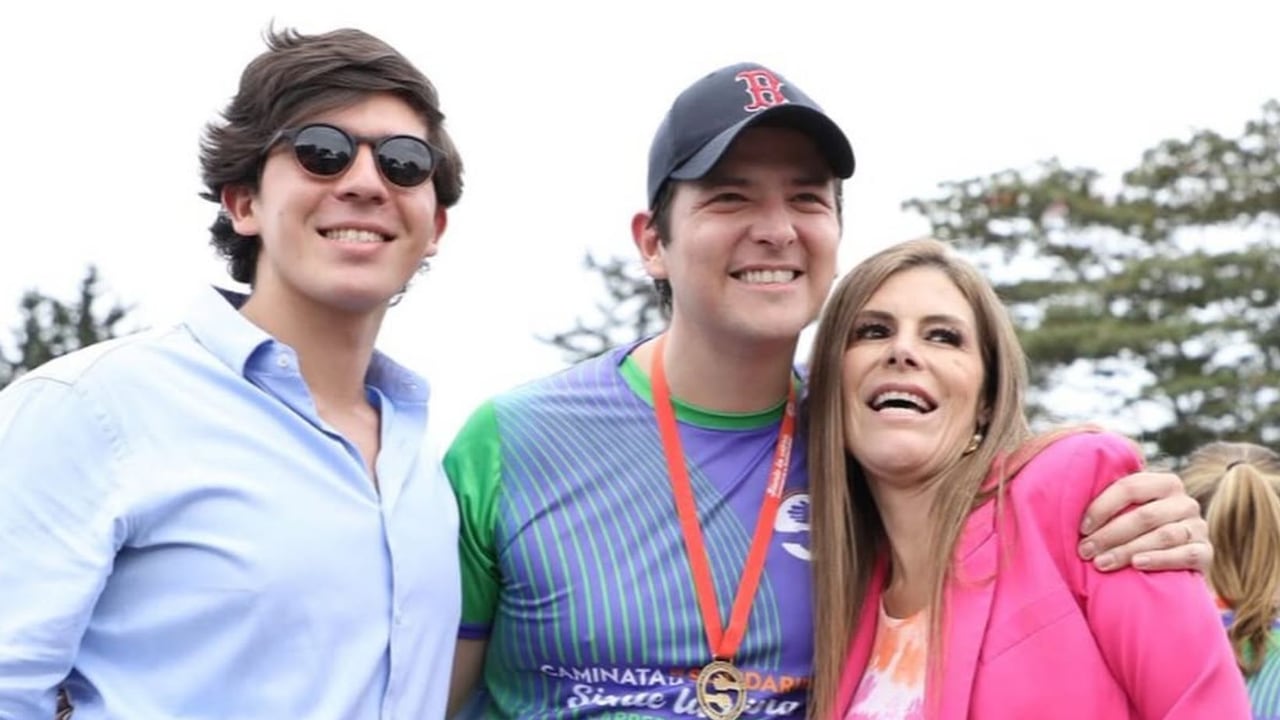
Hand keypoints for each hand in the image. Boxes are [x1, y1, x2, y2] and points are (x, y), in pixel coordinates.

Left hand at [1077, 471, 1211, 572]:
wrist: (1173, 566)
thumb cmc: (1136, 532)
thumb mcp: (1126, 512)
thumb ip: (1110, 501)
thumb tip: (1066, 494)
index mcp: (1164, 483)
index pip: (1130, 487)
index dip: (1103, 507)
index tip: (1081, 528)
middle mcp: (1185, 502)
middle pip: (1144, 515)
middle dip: (1110, 534)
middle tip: (1085, 551)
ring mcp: (1199, 527)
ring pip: (1163, 536)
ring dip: (1128, 550)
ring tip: (1101, 563)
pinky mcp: (1206, 553)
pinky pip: (1185, 555)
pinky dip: (1159, 559)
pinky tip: (1137, 565)